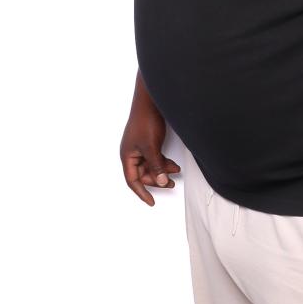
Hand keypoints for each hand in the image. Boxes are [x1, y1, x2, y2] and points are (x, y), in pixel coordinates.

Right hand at [120, 72, 181, 205]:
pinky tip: (174, 165)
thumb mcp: (151, 147)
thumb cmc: (145, 121)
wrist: (151, 101)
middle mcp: (132, 153)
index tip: (151, 201)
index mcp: (127, 155)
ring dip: (162, 170)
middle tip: (170, 183)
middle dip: (157, 180)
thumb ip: (156, 166)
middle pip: (143, 174)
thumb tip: (161, 181)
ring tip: (175, 172)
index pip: (132, 180)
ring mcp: (140, 147)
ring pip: (151, 166)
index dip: (141, 192)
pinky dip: (164, 162)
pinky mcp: (148, 141)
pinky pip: (155, 158)